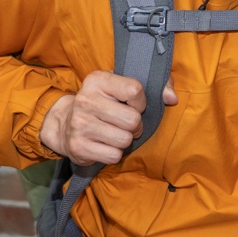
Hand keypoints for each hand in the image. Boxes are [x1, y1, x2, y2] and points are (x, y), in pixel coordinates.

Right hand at [40, 71, 177, 165]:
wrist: (64, 124)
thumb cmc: (104, 103)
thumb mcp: (121, 86)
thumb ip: (155, 86)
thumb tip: (172, 98)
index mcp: (97, 80)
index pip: (135, 90)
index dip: (141, 102)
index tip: (132, 104)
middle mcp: (85, 100)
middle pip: (133, 120)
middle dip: (135, 125)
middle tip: (126, 124)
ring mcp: (79, 124)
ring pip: (125, 140)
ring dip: (125, 140)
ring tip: (115, 133)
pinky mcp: (78, 147)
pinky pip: (114, 156)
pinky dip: (114, 153)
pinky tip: (105, 144)